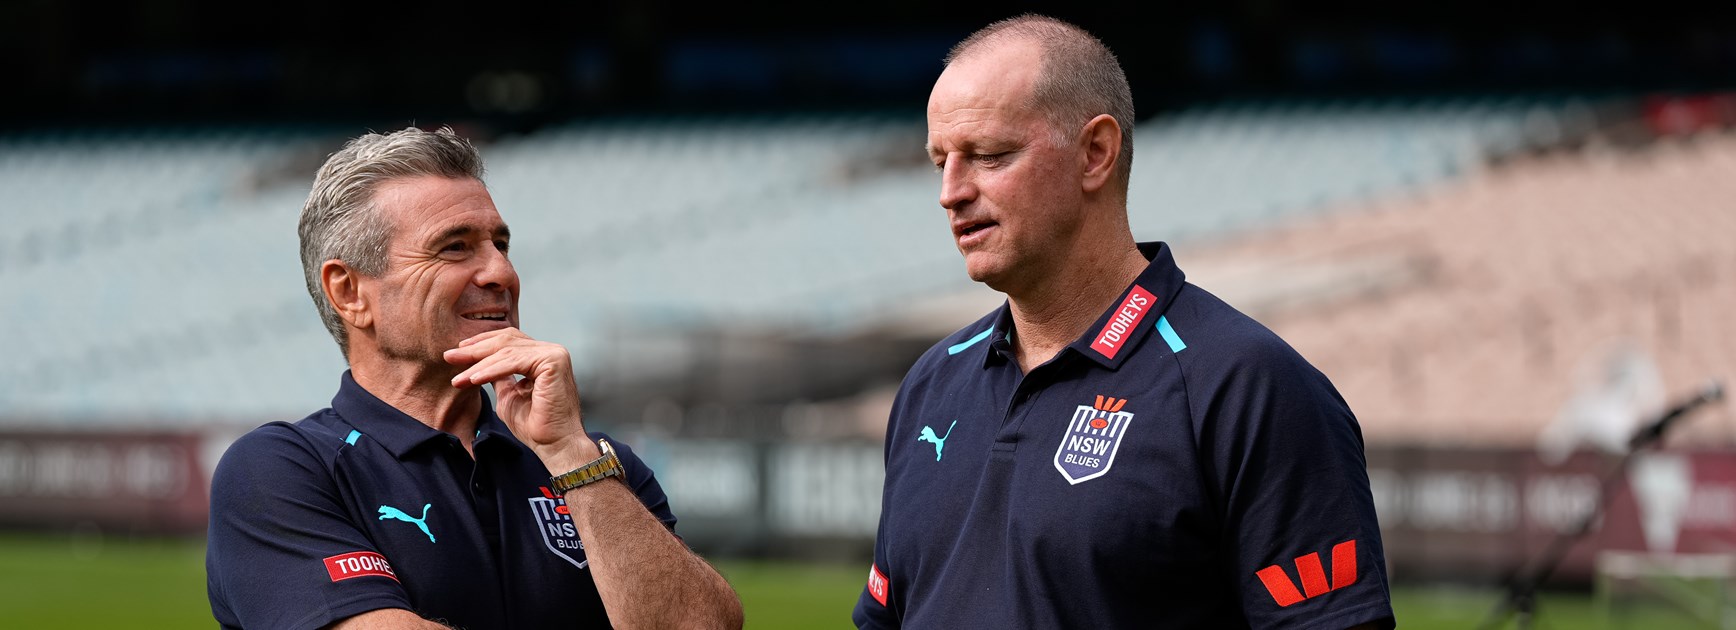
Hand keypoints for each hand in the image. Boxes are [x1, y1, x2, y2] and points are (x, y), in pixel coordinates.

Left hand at [444, 327, 596, 470]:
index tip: (457, 353)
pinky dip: (491, 370)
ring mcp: (554, 354)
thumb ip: (500, 378)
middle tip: (449, 357)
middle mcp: (551, 351)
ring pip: (507, 351)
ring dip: (478, 363)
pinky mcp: (553, 362)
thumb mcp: (509, 396)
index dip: (481, 344)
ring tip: (457, 376)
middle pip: (506, 341)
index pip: (509, 340)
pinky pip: (514, 362)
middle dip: (474, 350)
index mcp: (542, 357)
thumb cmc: (536, 426)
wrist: (555, 445)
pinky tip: (473, 379)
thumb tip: (480, 366)